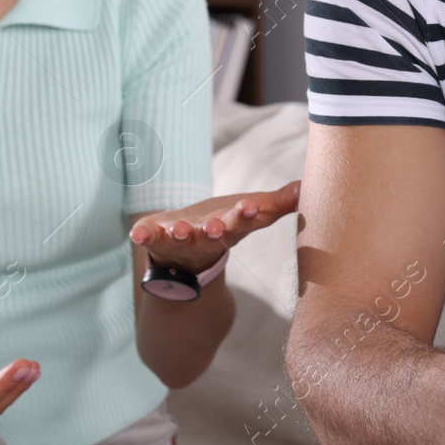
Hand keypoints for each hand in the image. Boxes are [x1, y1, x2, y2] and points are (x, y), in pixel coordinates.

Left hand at [128, 181, 300, 273]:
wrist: (185, 257)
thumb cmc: (224, 225)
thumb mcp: (252, 213)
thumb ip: (277, 203)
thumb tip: (307, 186)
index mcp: (231, 228)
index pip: (241, 221)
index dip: (245, 215)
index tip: (250, 206)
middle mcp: (206, 238)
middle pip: (213, 235)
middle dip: (215, 231)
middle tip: (217, 228)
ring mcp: (180, 240)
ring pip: (181, 241)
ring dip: (181, 237)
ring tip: (180, 232)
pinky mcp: (156, 238)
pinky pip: (149, 238)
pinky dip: (144, 236)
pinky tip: (136, 234)